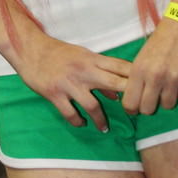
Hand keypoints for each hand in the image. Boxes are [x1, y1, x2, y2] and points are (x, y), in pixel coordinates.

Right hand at [10, 25, 133, 131]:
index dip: (135, 78)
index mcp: (92, 59)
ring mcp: (69, 83)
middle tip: (135, 113)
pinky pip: (70, 113)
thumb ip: (100, 72)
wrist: (30, 49)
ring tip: (104, 128)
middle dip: (127, 99)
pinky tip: (81, 124)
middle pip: (114, 83)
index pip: (120, 66)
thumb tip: (117, 92)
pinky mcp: (54, 93)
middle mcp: (84, 70)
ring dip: (100, 120)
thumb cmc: (58, 52)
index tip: (147, 90)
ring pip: (92, 105)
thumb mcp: (82, 56)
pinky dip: (78, 121)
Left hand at [120, 18, 177, 116]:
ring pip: (168, 106)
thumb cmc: (162, 37)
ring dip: (169, 98)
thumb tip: (136, 96)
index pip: (130, 103)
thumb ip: (139, 76)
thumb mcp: (143, 55)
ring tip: (170, 84)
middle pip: (148, 109)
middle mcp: (154, 77)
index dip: (132, 108)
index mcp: (138, 70)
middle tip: (154, 96)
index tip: (137, 105)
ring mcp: (173, 79)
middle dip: (151, 105)